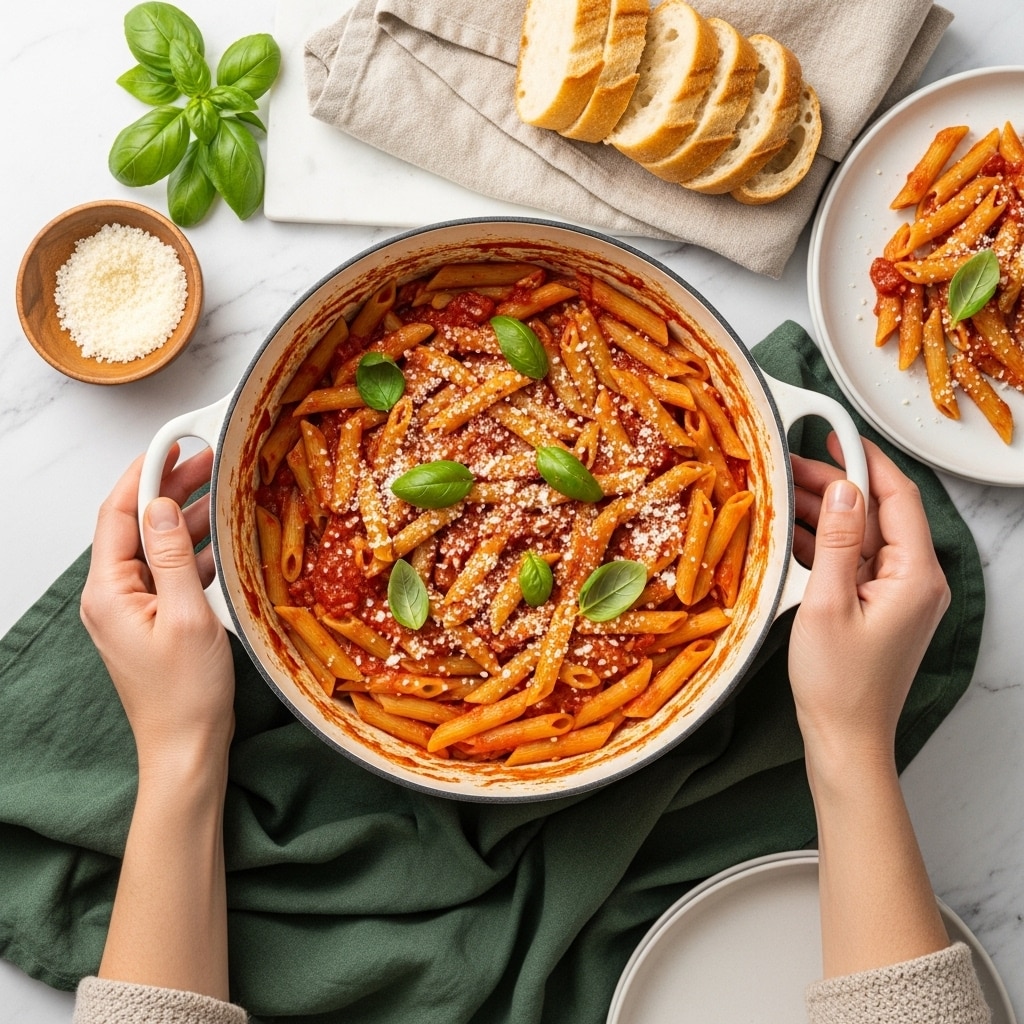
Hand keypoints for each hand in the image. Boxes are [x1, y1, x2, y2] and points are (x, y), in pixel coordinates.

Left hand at [80, 447, 234, 772]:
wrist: (186, 747)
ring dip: (185, 518)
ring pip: (156, 547)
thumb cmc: (186, 693)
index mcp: (109, 591)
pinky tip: (222, 539)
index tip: (174, 442)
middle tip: (206, 459)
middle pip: (136, 526)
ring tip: (220, 488)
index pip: (119, 514)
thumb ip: (174, 556)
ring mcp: (132, 609)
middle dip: (169, 489)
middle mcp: (113, 596)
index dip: (145, 473)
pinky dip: (194, 552)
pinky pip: (170, 573)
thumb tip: (161, 506)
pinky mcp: (152, 621)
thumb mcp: (187, 616)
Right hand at [788, 436, 949, 771]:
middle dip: (836, 485)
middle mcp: (914, 580)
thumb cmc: (838, 682)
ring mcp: (897, 594)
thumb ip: (836, 541)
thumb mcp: (827, 603)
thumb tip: (842, 489)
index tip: (835, 434)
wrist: (845, 738)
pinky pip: (853, 561)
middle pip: (878, 514)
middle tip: (790, 464)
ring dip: (826, 513)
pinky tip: (791, 533)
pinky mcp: (877, 607)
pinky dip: (824, 545)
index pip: (897, 498)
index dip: (866, 460)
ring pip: (862, 536)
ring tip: (783, 492)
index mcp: (915, 575)